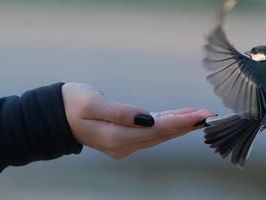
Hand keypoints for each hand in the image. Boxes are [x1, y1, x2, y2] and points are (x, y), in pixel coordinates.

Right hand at [62, 83, 214, 158]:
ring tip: (200, 116)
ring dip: (180, 125)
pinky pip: (152, 132)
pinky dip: (168, 124)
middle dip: (187, 125)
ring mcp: (126, 144)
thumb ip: (120, 112)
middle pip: (162, 135)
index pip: (157, 130)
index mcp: (118, 137)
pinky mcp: (126, 138)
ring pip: (160, 135)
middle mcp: (125, 145)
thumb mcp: (93, 103)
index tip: (200, 116)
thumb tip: (146, 119)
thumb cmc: (72, 104)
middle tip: (209, 115)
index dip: (180, 122)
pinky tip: (180, 117)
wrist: (56, 116)